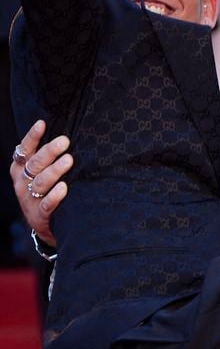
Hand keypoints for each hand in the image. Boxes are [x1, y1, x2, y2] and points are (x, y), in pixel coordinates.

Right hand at [10, 120, 71, 246]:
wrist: (43, 224)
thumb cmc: (45, 190)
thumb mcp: (40, 173)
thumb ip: (46, 157)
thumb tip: (65, 134)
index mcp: (20, 169)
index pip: (25, 149)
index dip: (32, 136)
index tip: (42, 124)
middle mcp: (22, 182)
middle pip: (35, 164)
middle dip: (50, 151)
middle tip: (65, 141)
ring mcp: (29, 199)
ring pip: (41, 182)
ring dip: (55, 170)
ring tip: (68, 160)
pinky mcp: (39, 215)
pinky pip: (46, 204)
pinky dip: (55, 196)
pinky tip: (64, 188)